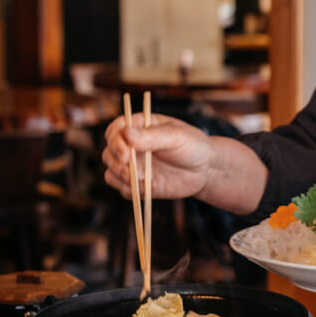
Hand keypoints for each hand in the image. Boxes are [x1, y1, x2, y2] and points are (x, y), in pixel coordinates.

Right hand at [103, 113, 217, 200]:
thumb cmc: (194, 146)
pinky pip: (122, 188)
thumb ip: (153, 136)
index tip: (125, 153)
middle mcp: (132, 146)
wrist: (206, 170)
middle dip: (116, 162)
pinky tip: (148, 188)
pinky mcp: (138, 184)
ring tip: (140, 180)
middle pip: (109, 152)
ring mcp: (134, 165)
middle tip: (131, 169)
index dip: (115, 141)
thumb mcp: (177, 137)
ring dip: (119, 177)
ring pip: (110, 171)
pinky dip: (129, 190)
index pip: (115, 130)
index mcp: (140, 127)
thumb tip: (126, 134)